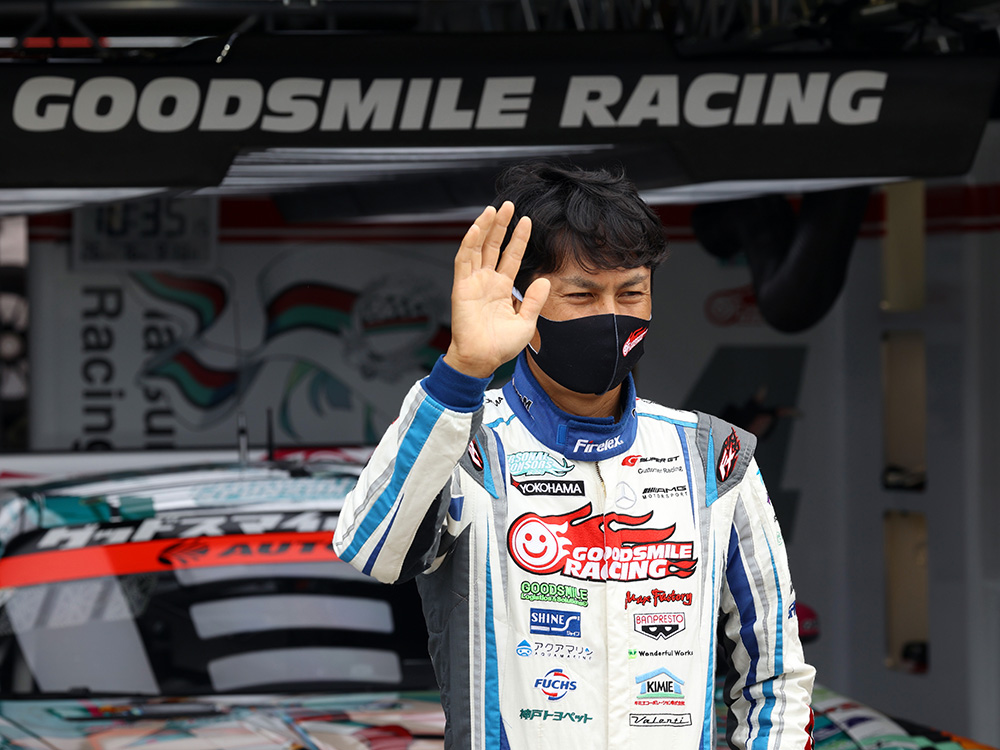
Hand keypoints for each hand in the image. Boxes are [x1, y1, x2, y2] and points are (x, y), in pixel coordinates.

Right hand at [443, 201, 550, 378]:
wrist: (482, 359)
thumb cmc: (501, 345)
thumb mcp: (526, 322)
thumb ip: (534, 300)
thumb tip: (544, 280)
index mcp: (502, 288)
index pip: (511, 257)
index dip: (518, 239)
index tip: (527, 221)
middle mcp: (487, 281)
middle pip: (494, 246)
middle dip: (501, 226)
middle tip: (508, 205)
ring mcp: (473, 282)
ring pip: (478, 248)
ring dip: (485, 228)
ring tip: (494, 209)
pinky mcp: (461, 286)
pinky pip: (464, 260)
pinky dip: (470, 243)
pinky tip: (478, 227)